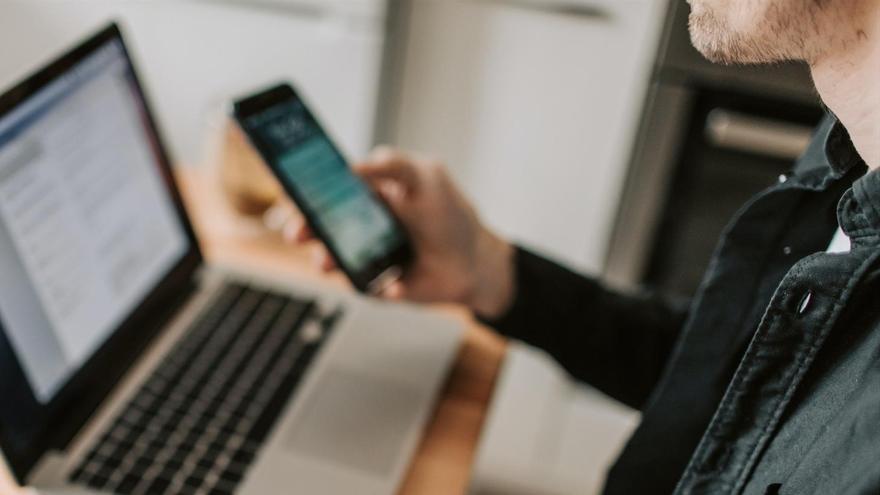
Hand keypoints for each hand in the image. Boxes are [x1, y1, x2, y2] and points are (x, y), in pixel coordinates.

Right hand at [286, 147, 515, 318]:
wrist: (475, 263)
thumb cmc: (450, 215)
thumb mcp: (427, 177)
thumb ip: (393, 164)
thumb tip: (353, 165)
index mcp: (366, 196)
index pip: (326, 190)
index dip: (305, 192)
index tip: (293, 194)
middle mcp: (359, 227)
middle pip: (320, 226)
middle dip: (304, 228)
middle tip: (297, 233)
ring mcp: (364, 258)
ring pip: (332, 259)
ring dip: (326, 261)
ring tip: (327, 263)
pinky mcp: (376, 286)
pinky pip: (364, 288)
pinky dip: (378, 287)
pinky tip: (395, 284)